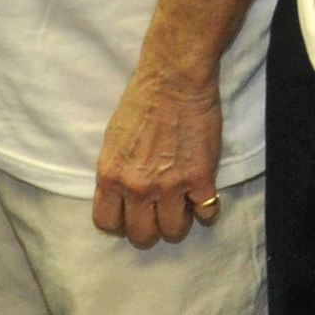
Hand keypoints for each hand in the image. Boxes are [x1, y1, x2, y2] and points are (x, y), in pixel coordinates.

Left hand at [93, 66, 222, 247]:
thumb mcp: (113, 140)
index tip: (130, 214)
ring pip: (174, 232)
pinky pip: (207, 215)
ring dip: (178, 220)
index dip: (120, 223)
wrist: (174, 79)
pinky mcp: (201, 179)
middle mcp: (137, 187)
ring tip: (181, 203)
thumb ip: (116, 172)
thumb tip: (121, 196)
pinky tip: (202, 194)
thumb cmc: (142, 102)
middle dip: (150, 227)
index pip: (107, 223)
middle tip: (158, 211)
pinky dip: (206, 209)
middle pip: (142, 235)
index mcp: (111, 175)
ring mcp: (170, 186)